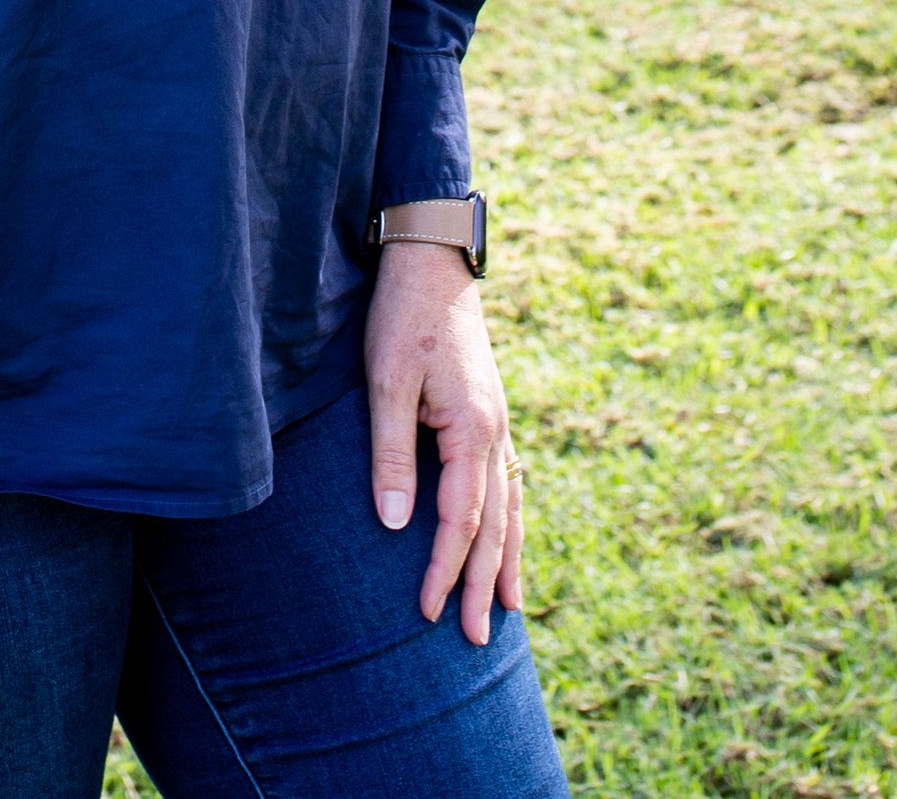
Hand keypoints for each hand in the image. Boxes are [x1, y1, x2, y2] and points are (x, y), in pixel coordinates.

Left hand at [362, 240, 524, 642]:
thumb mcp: (386, 383)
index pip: (461, 520)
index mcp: (473, 428)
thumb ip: (392, 454)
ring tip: (507, 607)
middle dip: (482, 583)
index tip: (427, 613)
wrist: (430, 257)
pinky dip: (510, 519)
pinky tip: (507, 537)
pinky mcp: (489, 411)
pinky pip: (507, 480)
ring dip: (505, 558)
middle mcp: (495, 431)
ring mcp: (498, 422)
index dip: (444, 569)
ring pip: (509, 506)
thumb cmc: (401, 317)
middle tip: (473, 638)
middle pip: (494, 524)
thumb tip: (398, 526)